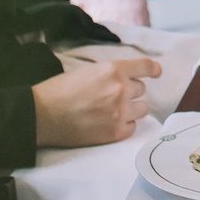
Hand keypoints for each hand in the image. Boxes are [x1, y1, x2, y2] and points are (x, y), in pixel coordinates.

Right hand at [32, 55, 161, 146]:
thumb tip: (126, 79)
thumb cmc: (59, 91)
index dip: (153, 70)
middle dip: (130, 92)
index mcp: (114, 70)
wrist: (42, 115)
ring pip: (142, 108)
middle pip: (141, 89)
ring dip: (131, 109)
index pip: (146, 67)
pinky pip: (133, 127)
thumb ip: (111, 74)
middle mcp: (121, 89)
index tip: (156, 73)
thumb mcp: (89, 71)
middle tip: (111, 97)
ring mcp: (120, 112)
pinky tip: (109, 124)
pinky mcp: (115, 132)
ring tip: (112, 112)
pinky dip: (125, 125)